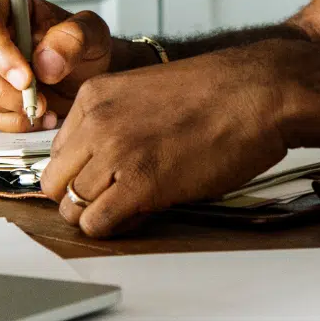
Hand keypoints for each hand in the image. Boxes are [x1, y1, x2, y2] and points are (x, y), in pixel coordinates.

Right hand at [0, 0, 113, 131]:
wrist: (81, 77)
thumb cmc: (80, 48)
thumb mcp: (93, 34)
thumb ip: (75, 38)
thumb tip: (45, 61)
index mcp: (1, 1)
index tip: (26, 78)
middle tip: (37, 101)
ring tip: (39, 107)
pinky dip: (2, 121)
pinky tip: (31, 117)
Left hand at [40, 45, 291, 237]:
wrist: (263, 93)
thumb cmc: (223, 93)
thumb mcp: (151, 93)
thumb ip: (116, 122)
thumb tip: (101, 164)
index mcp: (96, 95)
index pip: (57, 151)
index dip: (84, 170)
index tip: (109, 175)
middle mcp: (97, 122)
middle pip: (55, 181)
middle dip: (83, 195)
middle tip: (118, 196)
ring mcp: (116, 152)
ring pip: (72, 207)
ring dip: (101, 213)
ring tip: (138, 203)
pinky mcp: (141, 183)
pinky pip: (98, 223)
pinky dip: (115, 227)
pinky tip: (144, 213)